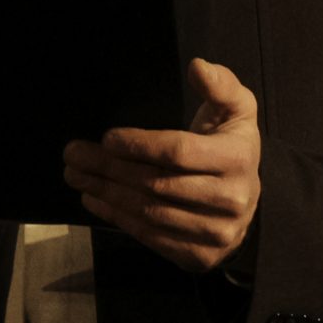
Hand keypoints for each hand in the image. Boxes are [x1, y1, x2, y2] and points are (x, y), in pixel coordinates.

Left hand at [62, 58, 261, 272]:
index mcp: (238, 158)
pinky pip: (150, 237)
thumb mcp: (236, 111)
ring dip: (105, 193)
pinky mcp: (200, 255)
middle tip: (74, 154)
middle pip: (157, 184)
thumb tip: (198, 66)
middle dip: (109, 168)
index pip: (178, 152)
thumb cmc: (230, 148)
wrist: (249, 204)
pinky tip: (94, 199)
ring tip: (76, 175)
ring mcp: (216, 231)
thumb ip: (220, 85)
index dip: (138, 145)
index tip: (107, 137)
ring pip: (149, 213)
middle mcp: (231, 198)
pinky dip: (116, 218)